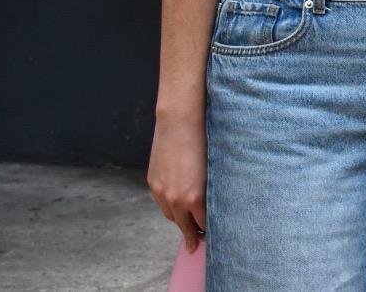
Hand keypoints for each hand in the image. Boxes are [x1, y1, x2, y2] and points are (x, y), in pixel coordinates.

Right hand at [147, 115, 206, 250]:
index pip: (202, 224)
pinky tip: (177, 206)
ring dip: (179, 221)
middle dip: (191, 234)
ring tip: (189, 223)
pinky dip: (170, 207)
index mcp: (194, 198)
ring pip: (170, 216)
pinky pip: (161, 203)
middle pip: (184, 226)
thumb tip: (212, 206)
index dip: (208, 231)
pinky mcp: (152, 183)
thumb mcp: (212, 171)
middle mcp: (175, 199)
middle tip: (198, 242)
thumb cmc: (204, 143)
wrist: (180, 122)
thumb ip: (210, 192)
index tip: (213, 236)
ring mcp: (161, 192)